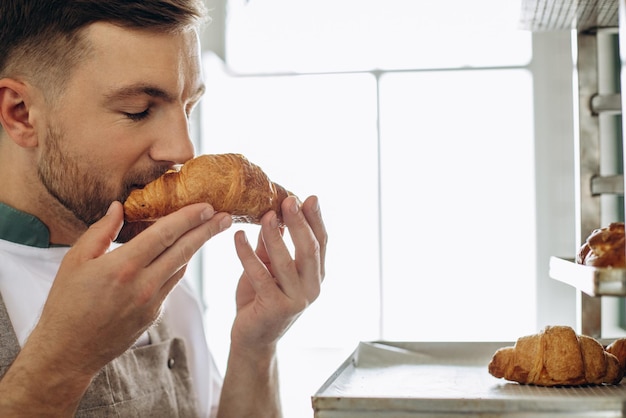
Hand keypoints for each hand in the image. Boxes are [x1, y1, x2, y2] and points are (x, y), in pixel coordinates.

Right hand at [13, 201, 230, 392]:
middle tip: (226, 216)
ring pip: (182, 267)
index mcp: (124, 266)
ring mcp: (152, 302)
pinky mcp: (155, 314)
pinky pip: (172, 284)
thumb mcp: (75, 261)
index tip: (206, 206)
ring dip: (197, 247)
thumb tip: (119, 207)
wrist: (70, 351)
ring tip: (210, 230)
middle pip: (184, 250)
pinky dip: (179, 266)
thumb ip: (101, 231)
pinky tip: (183, 255)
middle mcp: (144, 284)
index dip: (189, 218)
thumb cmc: (66, 304)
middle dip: (207, 230)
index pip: (165, 234)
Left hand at [230, 195, 326, 352]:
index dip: (316, 219)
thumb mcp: (270, 267)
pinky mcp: (275, 307)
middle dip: (299, 222)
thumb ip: (273, 243)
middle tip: (289, 201)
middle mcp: (312, 287)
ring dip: (275, 235)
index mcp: (316, 275)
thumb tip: (274, 211)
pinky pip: (260, 274)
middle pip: (309, 249)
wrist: (252, 338)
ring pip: (286, 261)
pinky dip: (247, 254)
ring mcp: (296, 299)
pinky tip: (237, 237)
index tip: (309, 197)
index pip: (321, 242)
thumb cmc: (262, 299)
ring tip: (265, 214)